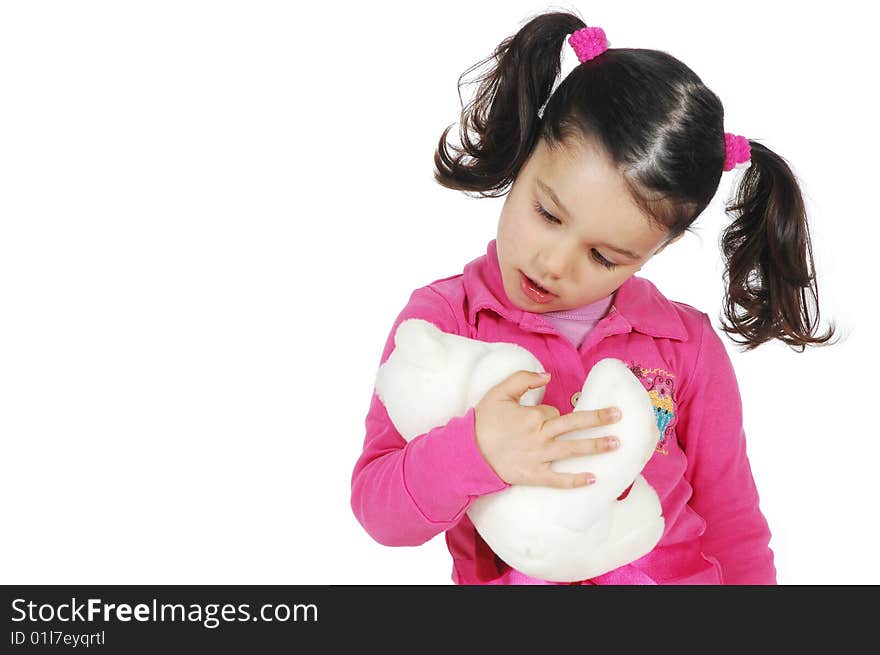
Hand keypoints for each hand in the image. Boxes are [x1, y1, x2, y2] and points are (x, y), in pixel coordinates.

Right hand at [473, 370, 621, 488]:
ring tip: (616, 443)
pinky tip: (593, 479)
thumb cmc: (482, 422)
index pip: (554, 412)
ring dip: (596, 446)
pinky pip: (558, 479)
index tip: (542, 419)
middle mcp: (540, 436)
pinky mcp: (534, 476)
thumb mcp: (498, 393)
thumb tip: (547, 375)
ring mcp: (539, 457)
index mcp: (533, 416)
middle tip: (618, 415)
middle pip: (574, 425)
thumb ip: (522, 379)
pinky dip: (575, 480)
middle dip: (598, 419)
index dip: (551, 414)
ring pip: (573, 450)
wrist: (468, 453)